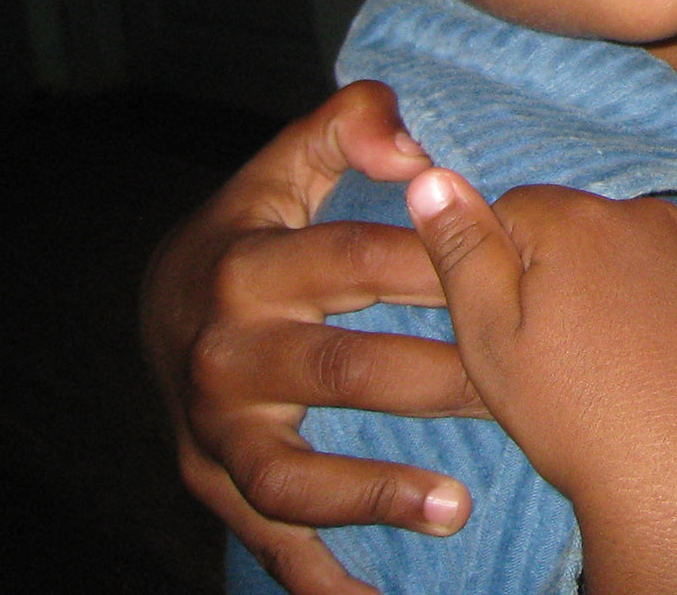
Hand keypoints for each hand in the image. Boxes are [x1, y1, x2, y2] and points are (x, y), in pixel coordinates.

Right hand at [141, 82, 480, 594]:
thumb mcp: (285, 164)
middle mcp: (220, 354)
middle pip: (339, 372)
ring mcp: (212, 431)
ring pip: (292, 476)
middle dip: (436, 380)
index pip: (352, 263)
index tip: (511, 273)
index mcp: (245, 266)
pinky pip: (267, 542)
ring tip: (457, 507)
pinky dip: (320, 579)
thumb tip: (410, 145)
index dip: (434, 264)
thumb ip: (349, 126)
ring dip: (374, 496)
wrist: (155, 307)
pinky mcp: (213, 487)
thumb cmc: (254, 227)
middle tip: (521, 394)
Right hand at [407, 170, 676, 594]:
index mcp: (576, 220)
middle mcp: (644, 214)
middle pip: (577, 225)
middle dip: (560, 270)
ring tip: (612, 363)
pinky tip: (660, 362)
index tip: (514, 325)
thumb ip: (462, 250)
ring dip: (614, 284)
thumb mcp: (492, 340)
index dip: (501, 266)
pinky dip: (665, 304)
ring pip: (630, 249)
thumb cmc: (579, 415)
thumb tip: (430, 177)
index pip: (513, 208)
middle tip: (561, 352)